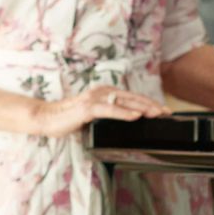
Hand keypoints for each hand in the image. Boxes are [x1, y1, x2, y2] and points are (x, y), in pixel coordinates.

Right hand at [36, 85, 169, 137]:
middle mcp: (101, 92)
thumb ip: (107, 116)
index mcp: (104, 93)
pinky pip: (109, 110)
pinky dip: (124, 113)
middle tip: (167, 114)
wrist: (46, 118)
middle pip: (132, 98)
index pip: (132, 98)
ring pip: (124, 102)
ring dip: (143, 108)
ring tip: (157, 114)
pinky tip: (135, 117)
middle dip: (152, 106)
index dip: (149, 103)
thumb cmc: (68, 119)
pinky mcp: (87, 108)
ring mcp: (94, 98)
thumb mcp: (93, 117)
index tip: (164, 111)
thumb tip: (125, 122)